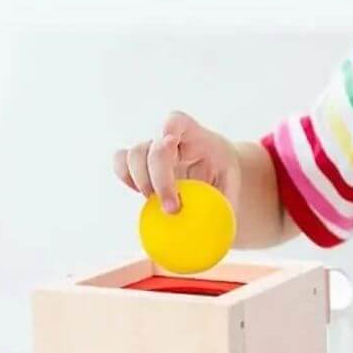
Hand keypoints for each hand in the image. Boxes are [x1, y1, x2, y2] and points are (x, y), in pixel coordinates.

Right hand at [113, 111, 240, 213]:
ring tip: (157, 204)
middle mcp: (166, 138)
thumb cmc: (223, 177)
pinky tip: (146, 198)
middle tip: (173, 209)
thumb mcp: (231, 185)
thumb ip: (223, 202)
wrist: (212, 171)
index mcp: (193, 134)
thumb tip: (219, 231)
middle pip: (153, 148)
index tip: (170, 145)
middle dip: (160, 179)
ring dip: (140, 182)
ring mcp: (150, 149)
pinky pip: (121, 165)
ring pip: (131, 156)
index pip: (176, 121)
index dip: (168, 128)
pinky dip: (127, 180)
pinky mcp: (139, 163)